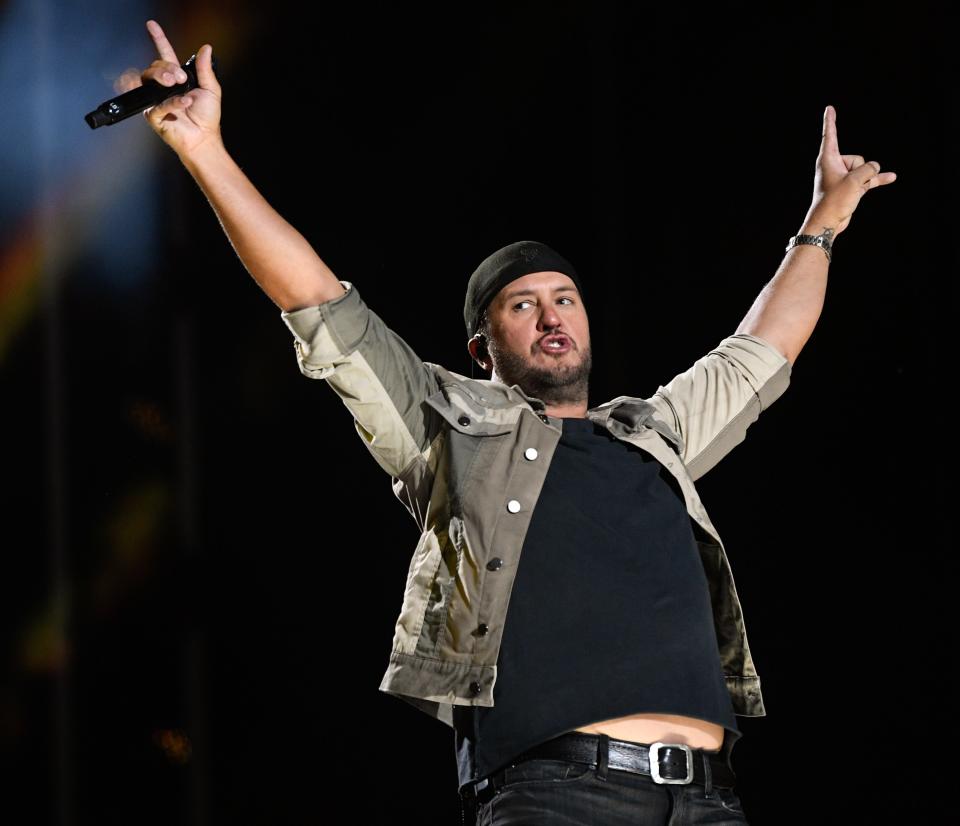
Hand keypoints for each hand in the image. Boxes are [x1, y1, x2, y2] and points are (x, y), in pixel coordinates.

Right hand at [117, 20, 221, 156]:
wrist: (204, 139)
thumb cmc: (207, 118)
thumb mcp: (211, 90)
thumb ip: (205, 69)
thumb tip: (206, 48)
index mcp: (176, 79)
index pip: (165, 55)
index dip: (158, 39)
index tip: (152, 25)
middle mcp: (163, 88)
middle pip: (154, 66)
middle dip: (166, 68)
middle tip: (181, 78)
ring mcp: (155, 100)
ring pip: (147, 79)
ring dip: (162, 77)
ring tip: (176, 83)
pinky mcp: (152, 115)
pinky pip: (157, 103)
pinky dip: (172, 102)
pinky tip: (185, 103)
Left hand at [805, 105, 896, 234]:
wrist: (828, 222)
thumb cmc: (835, 200)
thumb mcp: (854, 180)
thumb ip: (869, 169)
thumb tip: (875, 168)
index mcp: (827, 159)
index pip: (831, 134)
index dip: (831, 120)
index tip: (829, 107)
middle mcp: (834, 165)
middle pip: (857, 158)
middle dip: (859, 172)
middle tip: (845, 187)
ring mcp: (843, 176)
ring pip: (864, 170)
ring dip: (865, 181)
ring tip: (851, 193)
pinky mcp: (851, 186)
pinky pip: (868, 179)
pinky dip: (877, 180)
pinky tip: (892, 177)